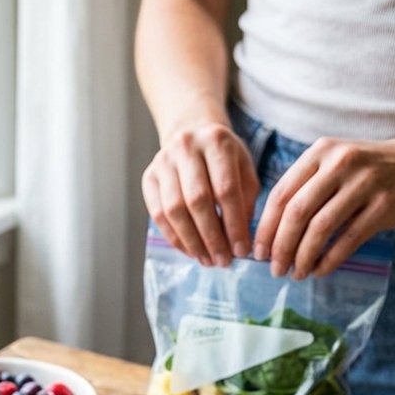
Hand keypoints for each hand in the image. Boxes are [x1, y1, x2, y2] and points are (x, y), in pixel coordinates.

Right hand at [141, 122, 259, 265]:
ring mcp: (163, 162)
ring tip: (207, 260)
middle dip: (212, 237)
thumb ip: (245, 201)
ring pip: (174, 210)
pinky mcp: (149, 177)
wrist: (190, 133)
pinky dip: (175, 237)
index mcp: (216, 141)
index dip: (234, 224)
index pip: (225, 189)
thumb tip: (240, 242)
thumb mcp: (243, 169)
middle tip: (222, 261)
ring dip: (192, 241)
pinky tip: (190, 250)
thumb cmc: (223, 158)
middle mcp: (186, 146)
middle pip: (197, 200)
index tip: (241, 251)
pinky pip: (158, 214)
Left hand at [253, 137, 394, 278]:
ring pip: (321, 228)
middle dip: (281, 247)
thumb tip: (268, 234)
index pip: (281, 194)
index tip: (257, 253)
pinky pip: (348, 240)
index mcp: (320, 152)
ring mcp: (364, 183)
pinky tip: (319, 271)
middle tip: (275, 269)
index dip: (265, 228)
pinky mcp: (383, 205)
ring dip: (303, 257)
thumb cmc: (361, 171)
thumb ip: (303, 189)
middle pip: (297, 212)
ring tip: (297, 274)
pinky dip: (329, 260)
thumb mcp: (331, 164)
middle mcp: (340, 163)